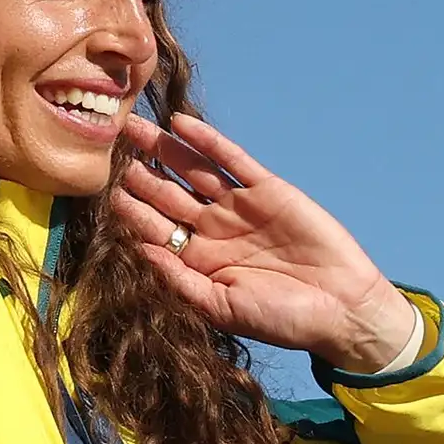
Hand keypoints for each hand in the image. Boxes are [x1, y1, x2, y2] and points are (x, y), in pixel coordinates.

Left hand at [108, 110, 425, 374]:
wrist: (341, 308)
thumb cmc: (282, 319)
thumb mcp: (221, 308)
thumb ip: (180, 280)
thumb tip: (140, 251)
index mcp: (199, 261)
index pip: (154, 228)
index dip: (130, 210)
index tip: (102, 190)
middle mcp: (214, 229)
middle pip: (167, 193)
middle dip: (138, 172)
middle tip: (109, 144)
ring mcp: (240, 207)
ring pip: (193, 171)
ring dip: (164, 149)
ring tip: (134, 126)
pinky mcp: (269, 190)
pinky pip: (233, 160)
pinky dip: (208, 141)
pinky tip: (182, 125)